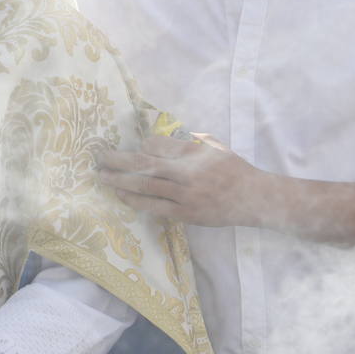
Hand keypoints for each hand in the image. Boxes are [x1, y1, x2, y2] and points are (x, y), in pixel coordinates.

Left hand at [96, 133, 272, 226]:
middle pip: (145, 163)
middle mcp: (187, 171)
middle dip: (118, 160)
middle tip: (100, 156)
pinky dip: (135, 200)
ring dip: (120, 180)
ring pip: (146, 185)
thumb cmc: (233, 169)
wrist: (254, 198)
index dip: (142, 145)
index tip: (135, 147)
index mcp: (194, 151)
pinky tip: (121, 195)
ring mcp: (186, 194)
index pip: (157, 145)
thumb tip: (156, 140)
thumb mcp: (213, 146)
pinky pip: (154, 206)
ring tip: (102, 176)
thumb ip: (187, 143)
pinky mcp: (186, 213)